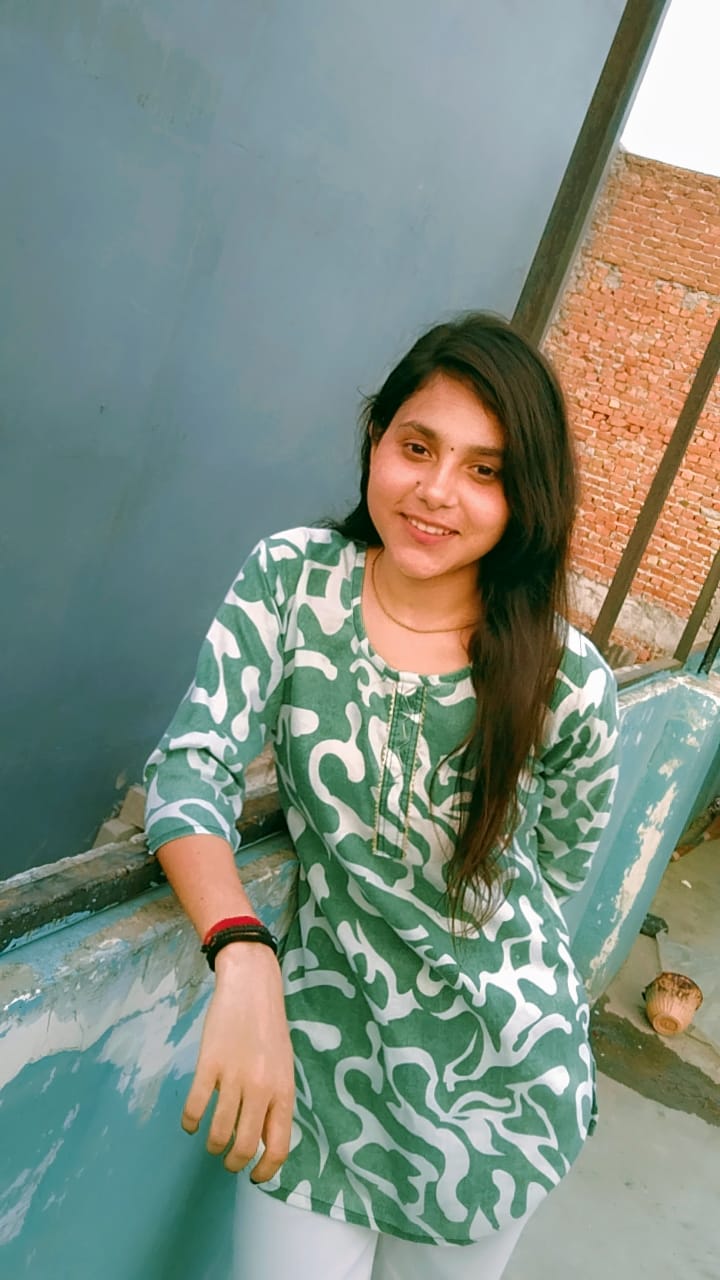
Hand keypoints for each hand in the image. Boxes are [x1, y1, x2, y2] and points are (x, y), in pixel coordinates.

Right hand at [181, 942, 293, 1180]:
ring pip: (218, 1132)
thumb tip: (264, 1141)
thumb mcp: (283, 1067)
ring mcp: (234, 1077)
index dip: (265, 1170)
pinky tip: (191, 1122)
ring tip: (210, 1141)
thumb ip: (276, 1102)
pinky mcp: (208, 1065)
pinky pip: (195, 1107)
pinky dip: (190, 1122)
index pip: (278, 1146)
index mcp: (284, 1090)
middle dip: (233, 1162)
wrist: (252, 986)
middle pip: (244, 1146)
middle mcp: (261, 1088)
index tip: (254, 1176)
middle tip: (227, 1161)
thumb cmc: (269, 1028)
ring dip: (212, 1144)